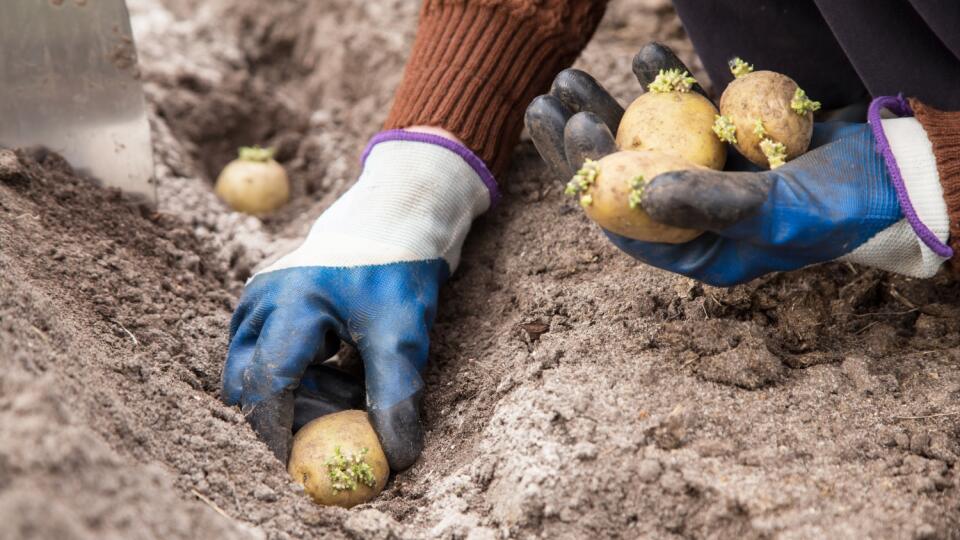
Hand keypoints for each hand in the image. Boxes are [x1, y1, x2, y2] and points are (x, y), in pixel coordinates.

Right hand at [222, 129, 495, 468]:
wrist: (396, 218)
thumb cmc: (398, 272)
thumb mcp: (403, 335)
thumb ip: (395, 398)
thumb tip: (395, 459)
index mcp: (291, 304)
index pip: (266, 385)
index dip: (278, 432)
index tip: (302, 464)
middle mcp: (262, 300)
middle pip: (249, 380)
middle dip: (285, 413)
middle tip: (330, 425)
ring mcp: (258, 297)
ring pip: (255, 367)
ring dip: (293, 392)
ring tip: (345, 383)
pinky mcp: (265, 300)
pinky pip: (265, 351)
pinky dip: (297, 372)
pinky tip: (338, 363)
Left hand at [525, 43, 949, 285]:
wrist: (897, 175)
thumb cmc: (841, 208)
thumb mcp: (775, 211)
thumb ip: (710, 203)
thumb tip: (641, 191)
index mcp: (696, 250)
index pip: (624, 217)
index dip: (590, 174)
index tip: (571, 130)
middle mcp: (694, 216)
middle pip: (621, 175)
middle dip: (584, 136)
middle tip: (548, 99)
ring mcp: (708, 175)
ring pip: (644, 139)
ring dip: (610, 107)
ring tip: (574, 76)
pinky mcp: (727, 141)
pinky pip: (686, 112)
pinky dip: (667, 84)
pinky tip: (646, 58)